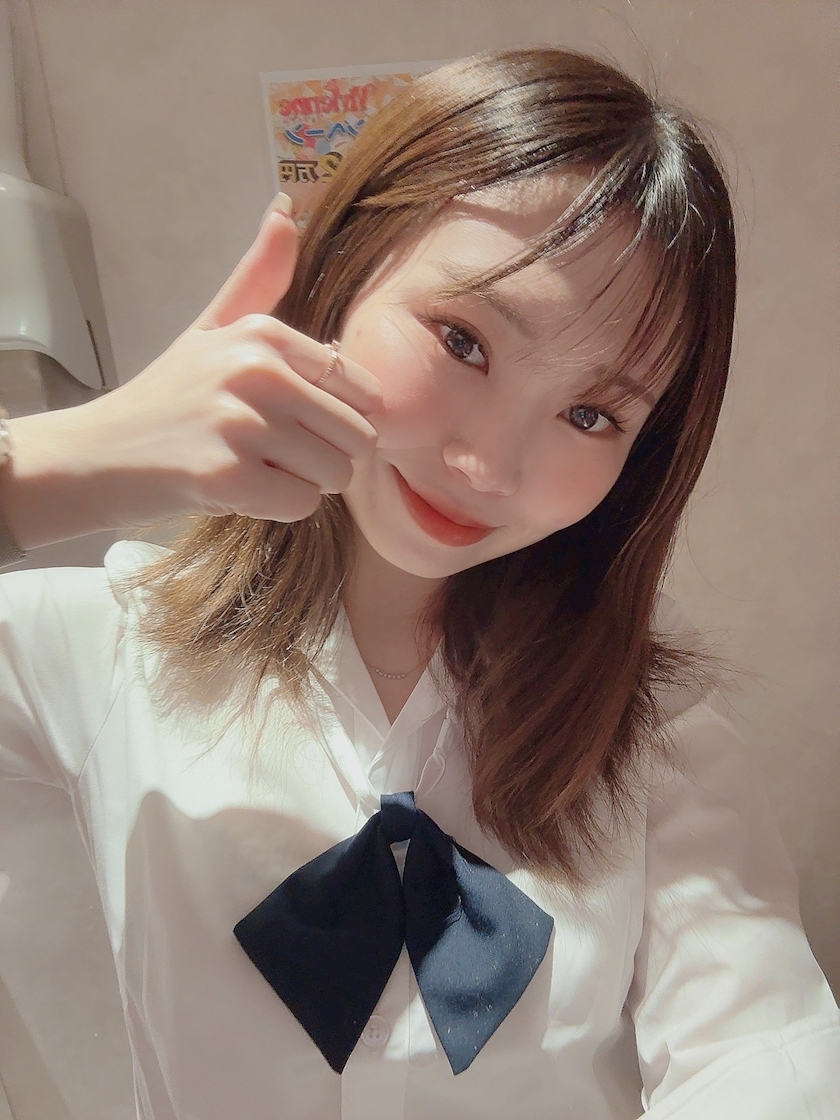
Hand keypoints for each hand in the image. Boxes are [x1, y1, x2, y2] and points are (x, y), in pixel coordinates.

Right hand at [4, 195, 381, 547]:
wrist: (99, 454)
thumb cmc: (169, 396)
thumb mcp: (213, 327)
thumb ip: (257, 277)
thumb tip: (286, 208)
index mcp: (265, 334)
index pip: (362, 391)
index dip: (338, 418)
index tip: (293, 420)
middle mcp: (258, 372)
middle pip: (356, 438)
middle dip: (325, 457)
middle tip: (273, 452)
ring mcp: (242, 425)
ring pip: (334, 475)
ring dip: (301, 484)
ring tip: (252, 466)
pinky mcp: (228, 477)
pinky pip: (301, 505)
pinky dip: (275, 508)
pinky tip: (237, 489)